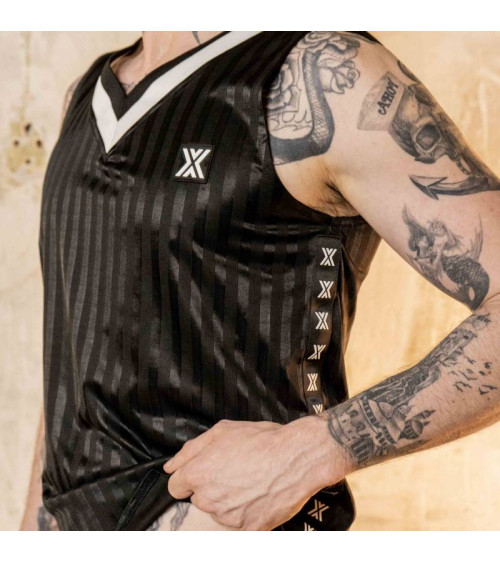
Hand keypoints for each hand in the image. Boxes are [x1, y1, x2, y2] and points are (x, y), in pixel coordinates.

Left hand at [163, 415, 348, 529]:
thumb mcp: (223, 431)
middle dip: (213, 486)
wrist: (297, 456)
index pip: (176, 486)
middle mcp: (209, 498)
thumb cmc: (263, 440)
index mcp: (199, 473)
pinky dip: (248, 513)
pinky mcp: (248, 529)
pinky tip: (260, 495)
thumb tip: (171, 465)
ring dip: (230, 499)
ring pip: (220, 510)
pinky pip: (240, 524)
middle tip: (236, 470)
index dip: (190, 476)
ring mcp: (228, 517)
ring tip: (252, 479)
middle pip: (200, 498)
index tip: (205, 471)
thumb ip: (191, 449)